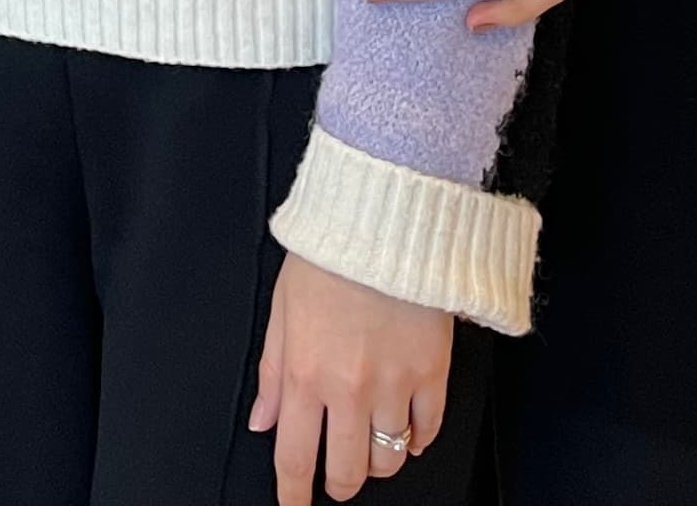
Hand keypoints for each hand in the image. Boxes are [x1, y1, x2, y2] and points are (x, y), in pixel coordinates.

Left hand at [253, 254, 449, 497]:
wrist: (384, 219)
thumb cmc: (328, 255)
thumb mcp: (282, 310)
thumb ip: (273, 373)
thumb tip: (263, 419)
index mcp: (306, 375)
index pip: (296, 458)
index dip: (294, 494)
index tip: (294, 505)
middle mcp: (350, 389)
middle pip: (349, 472)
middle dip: (339, 484)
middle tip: (336, 479)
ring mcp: (396, 384)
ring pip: (390, 458)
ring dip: (378, 463)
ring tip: (370, 450)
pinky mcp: (434, 372)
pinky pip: (428, 429)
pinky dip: (417, 440)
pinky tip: (407, 432)